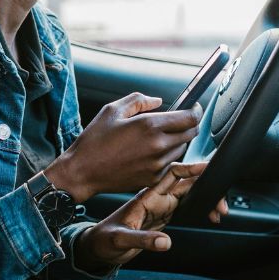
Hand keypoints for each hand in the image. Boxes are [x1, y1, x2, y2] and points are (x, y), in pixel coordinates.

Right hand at [44, 93, 202, 201]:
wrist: (83, 172)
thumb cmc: (94, 141)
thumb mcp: (112, 110)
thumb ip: (139, 100)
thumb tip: (158, 101)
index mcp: (149, 126)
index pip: (189, 118)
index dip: (195, 111)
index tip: (194, 107)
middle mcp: (157, 146)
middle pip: (191, 133)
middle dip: (188, 124)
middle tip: (179, 120)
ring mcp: (157, 165)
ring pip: (182, 149)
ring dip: (177, 141)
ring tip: (158, 137)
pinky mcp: (153, 178)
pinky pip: (170, 164)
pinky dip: (166, 156)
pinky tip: (149, 152)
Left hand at [72, 161, 227, 270]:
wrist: (97, 247)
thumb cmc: (103, 240)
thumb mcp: (120, 240)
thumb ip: (142, 240)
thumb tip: (165, 243)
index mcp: (146, 197)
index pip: (171, 175)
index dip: (190, 169)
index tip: (207, 167)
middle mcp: (155, 199)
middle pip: (185, 184)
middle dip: (205, 187)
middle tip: (222, 200)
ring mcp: (159, 208)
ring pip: (188, 196)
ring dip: (205, 199)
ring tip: (220, 210)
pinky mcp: (161, 218)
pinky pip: (184, 207)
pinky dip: (199, 209)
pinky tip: (209, 214)